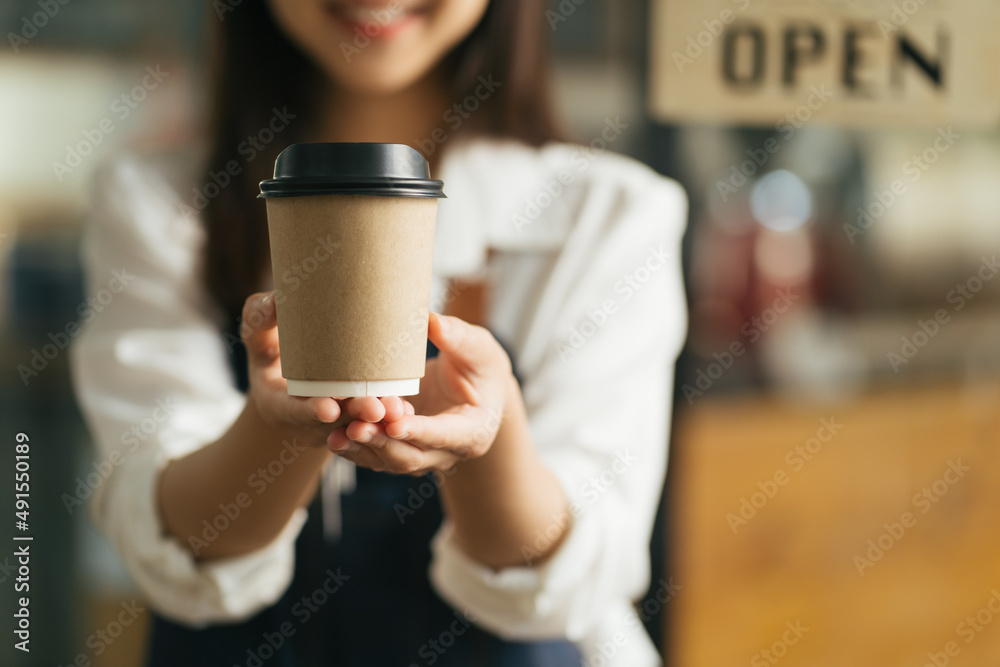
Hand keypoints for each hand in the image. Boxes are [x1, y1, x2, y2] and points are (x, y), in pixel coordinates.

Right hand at [240, 291, 405, 446]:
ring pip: (359, 425)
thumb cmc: (270, 349)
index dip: (310, 411)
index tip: (328, 407)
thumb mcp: (257, 336)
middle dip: (354, 415)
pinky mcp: (356, 418)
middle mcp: (309, 422)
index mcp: (280, 405)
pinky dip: (388, 416)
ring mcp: (334, 425)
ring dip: (378, 419)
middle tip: (375, 407)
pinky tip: (406, 409)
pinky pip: (374, 422)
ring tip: (397, 408)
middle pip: (334, 422)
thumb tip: (274, 300)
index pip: (294, 412)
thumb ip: (258, 319)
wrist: (288, 374)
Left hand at [327, 312, 513, 474]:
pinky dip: (356, 448)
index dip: (419, 431)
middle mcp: (448, 453)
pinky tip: (334, 436)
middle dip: (382, 443)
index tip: (395, 423)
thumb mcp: (478, 349)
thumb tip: (431, 322)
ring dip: (363, 449)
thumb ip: (458, 338)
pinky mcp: (402, 450)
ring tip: (337, 436)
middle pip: (412, 456)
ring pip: (390, 461)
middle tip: (356, 427)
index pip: (444, 436)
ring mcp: (423, 456)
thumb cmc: (481, 366)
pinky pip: (377, 455)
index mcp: (474, 432)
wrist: (477, 388)